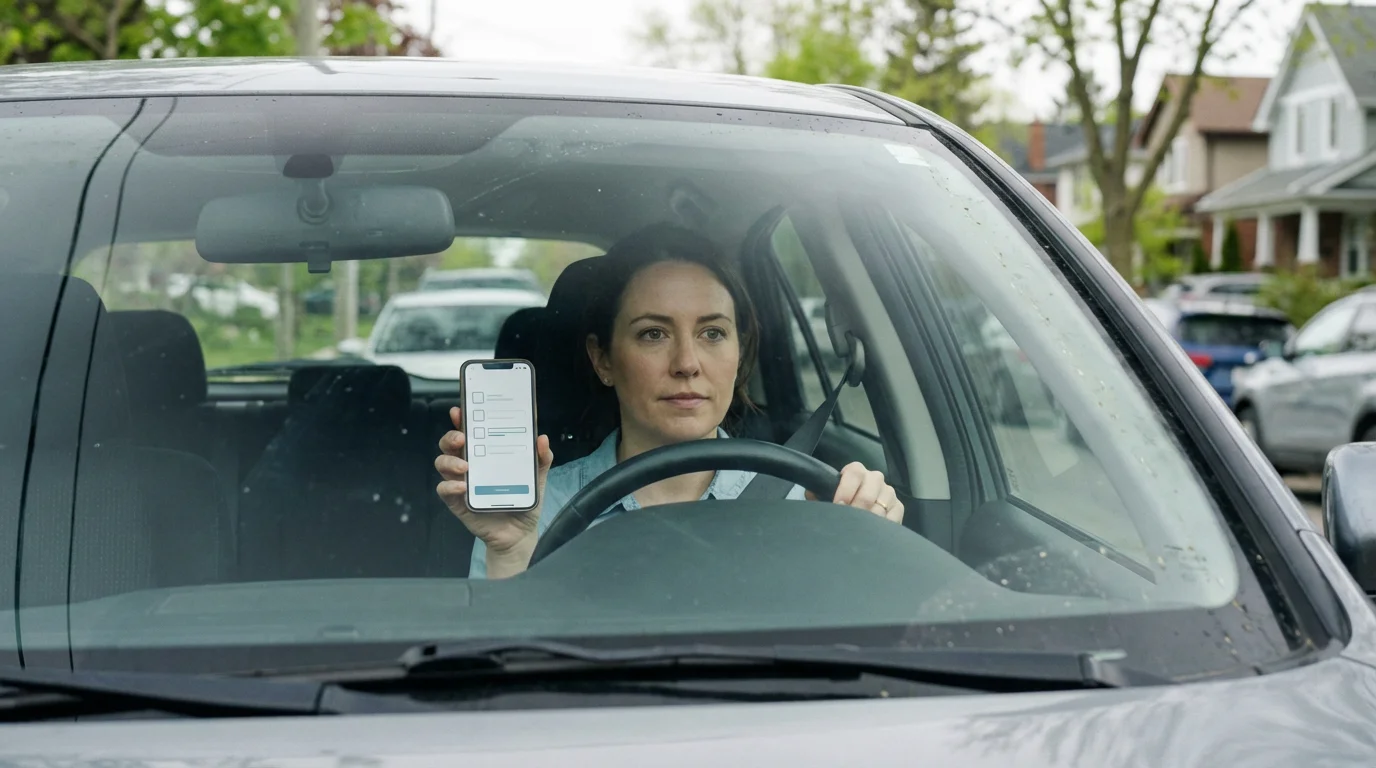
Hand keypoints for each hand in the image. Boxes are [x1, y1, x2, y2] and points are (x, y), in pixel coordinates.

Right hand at [435, 407, 553, 574]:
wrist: (519, 533)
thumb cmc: (524, 500)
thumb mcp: (537, 478)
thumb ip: (542, 459)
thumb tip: (542, 438)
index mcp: (485, 454)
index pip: (469, 432)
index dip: (461, 420)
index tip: (460, 411)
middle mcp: (469, 465)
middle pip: (449, 445)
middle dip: (451, 437)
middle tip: (462, 438)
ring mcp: (460, 483)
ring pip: (442, 464)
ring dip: (449, 462)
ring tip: (465, 467)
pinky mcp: (457, 502)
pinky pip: (444, 491)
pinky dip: (449, 487)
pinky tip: (462, 487)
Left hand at [809, 461, 903, 523]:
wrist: (855, 513)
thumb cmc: (838, 503)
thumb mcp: (825, 496)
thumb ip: (818, 493)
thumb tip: (812, 493)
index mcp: (856, 471)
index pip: (854, 472)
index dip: (845, 489)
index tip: (838, 505)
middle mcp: (875, 478)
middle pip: (869, 492)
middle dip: (856, 509)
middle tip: (848, 522)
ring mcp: (888, 492)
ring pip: (880, 507)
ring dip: (868, 520)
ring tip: (858, 530)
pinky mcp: (898, 507)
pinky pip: (893, 517)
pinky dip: (882, 527)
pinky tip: (872, 533)